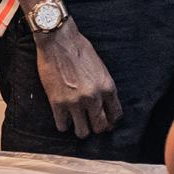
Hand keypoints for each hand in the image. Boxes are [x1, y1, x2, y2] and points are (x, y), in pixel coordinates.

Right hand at [34, 21, 122, 138]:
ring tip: (77, 124)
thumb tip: (104, 104)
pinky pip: (62, 126)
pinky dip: (63, 125)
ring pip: (82, 132)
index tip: (107, 122)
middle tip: (90, 124)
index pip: (116, 115)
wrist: (59, 40)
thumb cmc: (80, 49)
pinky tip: (63, 118)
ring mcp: (75, 102)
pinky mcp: (57, 103)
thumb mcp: (100, 68)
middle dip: (97, 128)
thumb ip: (103, 86)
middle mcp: (94, 97)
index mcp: (107, 87)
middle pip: (100, 127)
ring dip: (80, 129)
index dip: (111, 121)